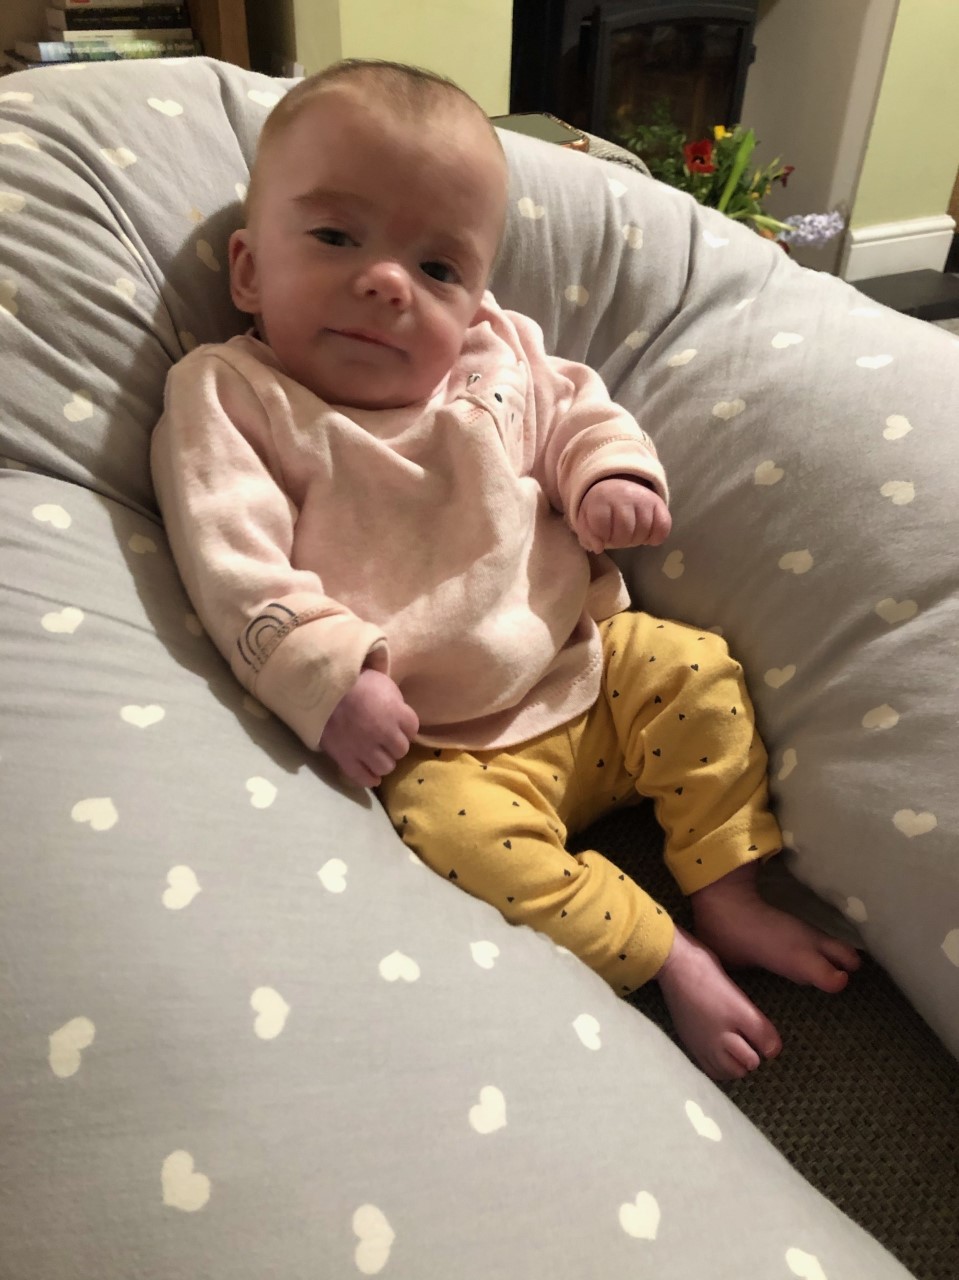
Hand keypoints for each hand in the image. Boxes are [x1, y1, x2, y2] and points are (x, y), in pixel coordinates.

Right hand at [320, 668, 418, 787]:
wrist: (321, 688)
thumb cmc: (354, 682)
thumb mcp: (382, 682)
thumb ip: (396, 701)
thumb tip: (400, 714)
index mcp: (395, 712)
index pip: (413, 729)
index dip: (405, 726)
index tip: (397, 723)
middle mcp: (383, 734)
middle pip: (401, 750)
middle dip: (394, 744)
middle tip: (385, 738)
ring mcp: (364, 749)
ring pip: (386, 767)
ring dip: (383, 761)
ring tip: (376, 754)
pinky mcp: (346, 759)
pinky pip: (363, 778)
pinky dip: (370, 779)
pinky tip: (372, 776)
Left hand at [576, 477, 671, 553]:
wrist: (620, 484)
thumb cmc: (601, 508)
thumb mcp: (586, 519)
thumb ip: (588, 535)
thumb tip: (598, 548)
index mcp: (601, 498)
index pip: (601, 526)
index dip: (601, 536)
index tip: (602, 533)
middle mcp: (624, 495)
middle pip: (624, 533)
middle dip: (619, 541)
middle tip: (618, 536)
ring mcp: (643, 499)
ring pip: (643, 532)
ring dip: (636, 540)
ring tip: (630, 534)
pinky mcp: (659, 503)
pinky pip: (663, 528)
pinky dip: (655, 538)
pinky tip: (647, 537)